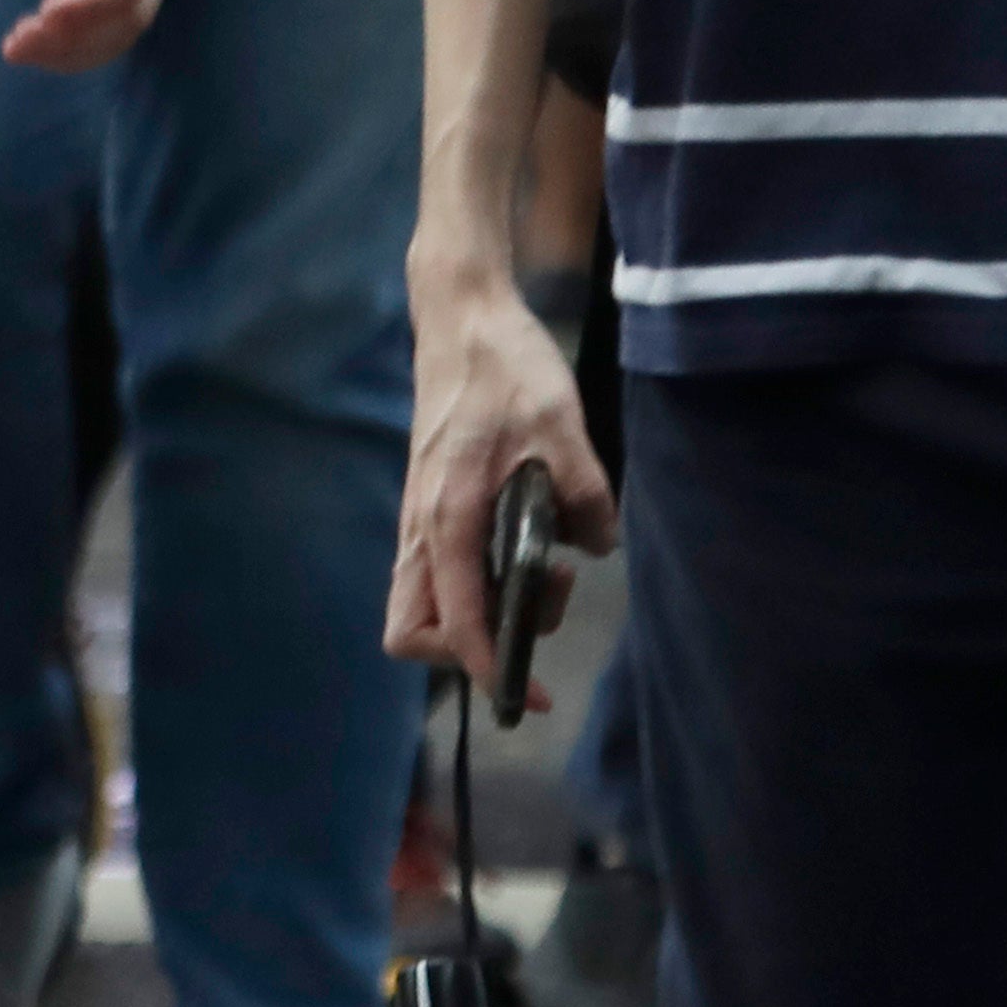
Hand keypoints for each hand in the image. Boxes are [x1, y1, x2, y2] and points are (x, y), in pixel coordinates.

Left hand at [0, 0, 171, 70]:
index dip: (92, 2)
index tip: (44, 14)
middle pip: (132, 10)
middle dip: (78, 35)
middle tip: (18, 42)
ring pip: (122, 29)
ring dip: (73, 49)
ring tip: (17, 48)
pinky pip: (108, 26)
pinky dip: (74, 45)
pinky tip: (33, 47)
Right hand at [387, 271, 612, 675]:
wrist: (460, 312)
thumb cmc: (505, 366)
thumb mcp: (563, 428)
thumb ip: (585, 497)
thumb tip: (595, 548)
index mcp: (448, 515)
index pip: (454, 622)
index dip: (490, 669)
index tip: (534, 694)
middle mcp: (423, 525)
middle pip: (411, 628)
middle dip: (467, 651)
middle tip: (532, 618)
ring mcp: (422, 515)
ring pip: (425, 602)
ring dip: (483, 612)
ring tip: (548, 570)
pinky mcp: (432, 502)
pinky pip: (441, 572)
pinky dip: (479, 583)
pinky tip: (529, 546)